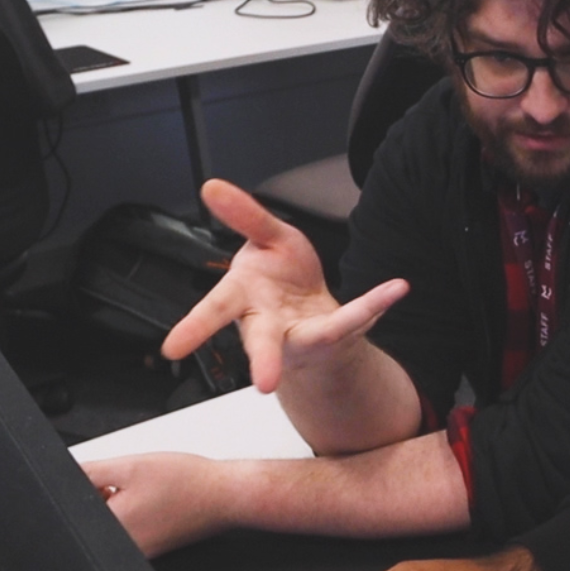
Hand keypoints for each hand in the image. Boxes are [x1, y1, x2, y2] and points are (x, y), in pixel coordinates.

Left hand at [84, 451, 230, 557]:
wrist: (226, 495)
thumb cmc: (189, 483)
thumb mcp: (129, 466)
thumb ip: (86, 471)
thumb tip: (65, 474)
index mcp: (113, 529)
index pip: (76, 508)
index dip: (91, 486)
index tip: (112, 479)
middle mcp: (124, 548)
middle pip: (92, 518)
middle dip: (105, 495)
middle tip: (136, 484)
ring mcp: (141, 553)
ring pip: (113, 522)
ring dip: (123, 503)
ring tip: (152, 493)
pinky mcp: (154, 550)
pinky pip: (132, 529)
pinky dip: (139, 513)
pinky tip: (159, 502)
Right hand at [167, 179, 409, 392]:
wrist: (307, 305)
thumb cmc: (279, 276)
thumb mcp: (263, 238)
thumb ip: (242, 215)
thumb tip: (212, 187)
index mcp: (245, 300)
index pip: (215, 311)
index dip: (193, 329)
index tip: (172, 348)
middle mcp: (272, 324)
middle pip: (264, 343)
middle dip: (264, 362)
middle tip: (264, 383)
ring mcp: (305, 333)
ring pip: (319, 336)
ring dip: (339, 329)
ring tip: (366, 315)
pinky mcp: (337, 331)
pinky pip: (358, 314)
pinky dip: (377, 300)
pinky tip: (397, 288)